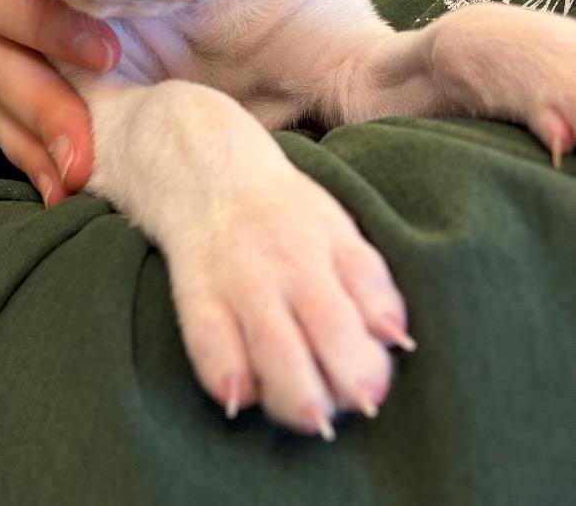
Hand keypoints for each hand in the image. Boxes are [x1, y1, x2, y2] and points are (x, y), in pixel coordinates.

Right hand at [167, 161, 411, 435]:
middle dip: (345, 386)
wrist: (206, 175)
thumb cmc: (284, 215)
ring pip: (273, 349)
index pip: (365, 307)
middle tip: (346, 406)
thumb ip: (369, 283)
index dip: (372, 361)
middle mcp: (285, 264)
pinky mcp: (196, 297)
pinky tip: (240, 398)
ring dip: (295, 397)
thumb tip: (394, 338)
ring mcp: (238, 281)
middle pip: (326, 332)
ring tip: (307, 415)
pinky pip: (209, 345)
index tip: (372, 386)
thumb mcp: (338, 231)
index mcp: (328, 248)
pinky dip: (225, 378)